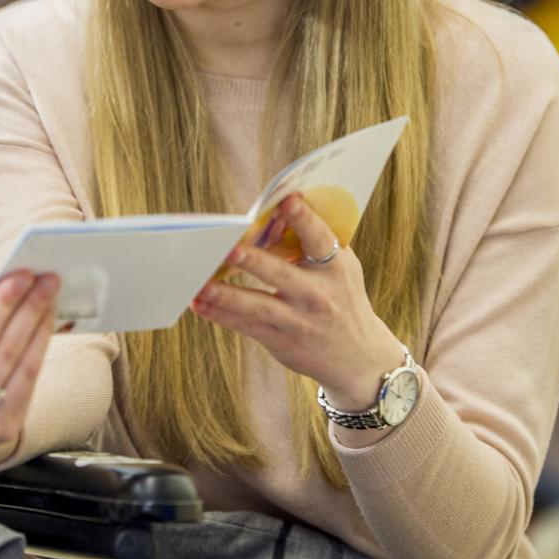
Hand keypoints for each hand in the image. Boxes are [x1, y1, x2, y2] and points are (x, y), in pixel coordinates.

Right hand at [0, 269, 57, 469]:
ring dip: (41, 324)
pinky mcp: (7, 429)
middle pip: (6, 348)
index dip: (2, 303)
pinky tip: (44, 323)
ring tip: (50, 295)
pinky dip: (41, 348)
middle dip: (29, 307)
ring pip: (24, 365)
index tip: (22, 275)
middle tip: (46, 278)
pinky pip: (31, 382)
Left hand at [190, 193, 403, 410]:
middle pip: (281, 274)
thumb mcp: (341, 268)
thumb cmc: (342, 296)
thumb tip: (276, 211)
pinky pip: (246, 325)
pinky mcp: (280, 340)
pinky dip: (221, 315)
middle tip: (231, 248)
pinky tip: (199, 304)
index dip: (304, 219)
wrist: (359, 357)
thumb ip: (315, 240)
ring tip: (201, 285)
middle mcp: (317, 295)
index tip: (288, 201)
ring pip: (258, 305)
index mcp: (335, 268)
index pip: (319, 239)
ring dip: (227, 295)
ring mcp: (298, 320)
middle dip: (255, 261)